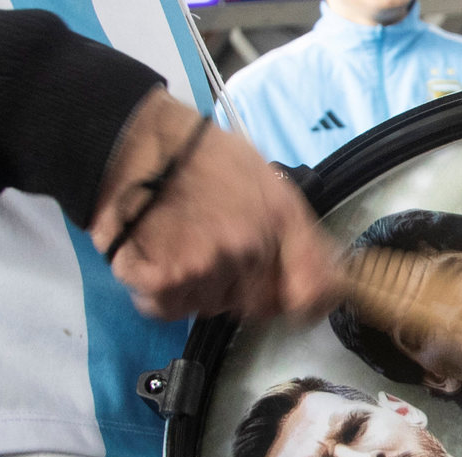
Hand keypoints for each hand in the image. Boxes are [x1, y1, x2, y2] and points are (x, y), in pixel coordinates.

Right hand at [89, 87, 342, 322]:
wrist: (132, 142)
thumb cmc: (198, 156)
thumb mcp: (267, 179)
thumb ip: (299, 233)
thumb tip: (329, 279)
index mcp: (279, 221)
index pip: (313, 292)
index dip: (309, 305)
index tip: (300, 306)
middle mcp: (247, 249)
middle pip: (258, 306)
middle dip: (243, 289)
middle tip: (216, 251)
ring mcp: (204, 269)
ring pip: (211, 308)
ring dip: (199, 287)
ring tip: (180, 242)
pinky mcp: (162, 282)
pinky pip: (169, 309)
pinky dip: (160, 292)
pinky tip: (157, 254)